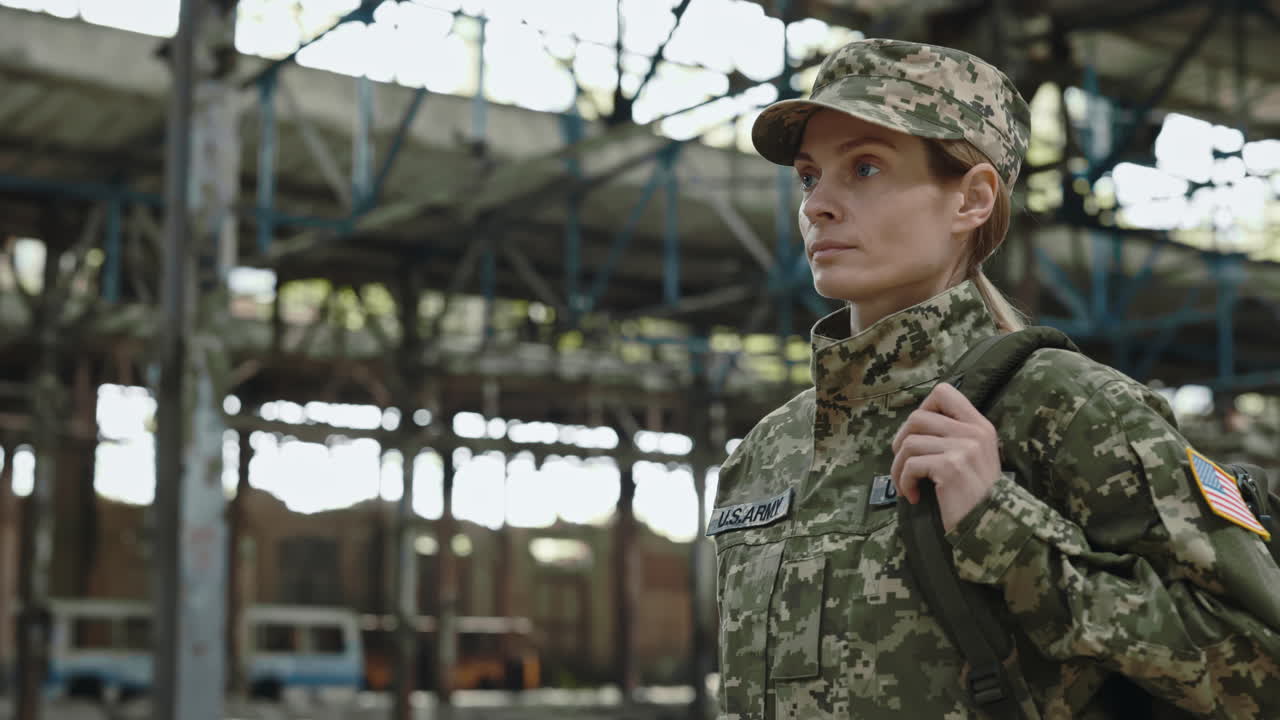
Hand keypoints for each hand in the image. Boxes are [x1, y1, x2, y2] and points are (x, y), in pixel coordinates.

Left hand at [891, 382, 1000, 531]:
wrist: (990, 528)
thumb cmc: (975, 497)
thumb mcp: (973, 458)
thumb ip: (954, 436)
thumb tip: (913, 426)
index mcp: (980, 426)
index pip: (944, 392)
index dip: (922, 408)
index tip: (917, 434)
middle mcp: (974, 432)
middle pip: (917, 417)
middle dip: (901, 441)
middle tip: (904, 464)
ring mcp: (963, 448)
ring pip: (909, 442)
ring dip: (899, 467)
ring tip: (907, 485)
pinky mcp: (951, 467)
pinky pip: (911, 464)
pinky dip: (904, 482)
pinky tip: (912, 496)